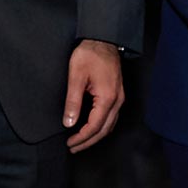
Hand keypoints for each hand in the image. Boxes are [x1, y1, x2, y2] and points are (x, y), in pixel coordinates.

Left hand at [64, 39, 124, 153]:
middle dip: (88, 142)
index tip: (69, 143)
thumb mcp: (76, 76)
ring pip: (109, 125)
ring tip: (80, 142)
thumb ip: (72, 101)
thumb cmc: (90, 54)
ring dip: (95, 136)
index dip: (81, 138)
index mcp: (107, 98)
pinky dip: (101, 126)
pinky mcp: (117, 94)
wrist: (104, 39)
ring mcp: (119, 98)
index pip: (94, 126)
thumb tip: (69, 122)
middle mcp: (117, 101)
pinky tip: (91, 128)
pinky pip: (111, 117)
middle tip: (73, 148)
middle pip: (104, 130)